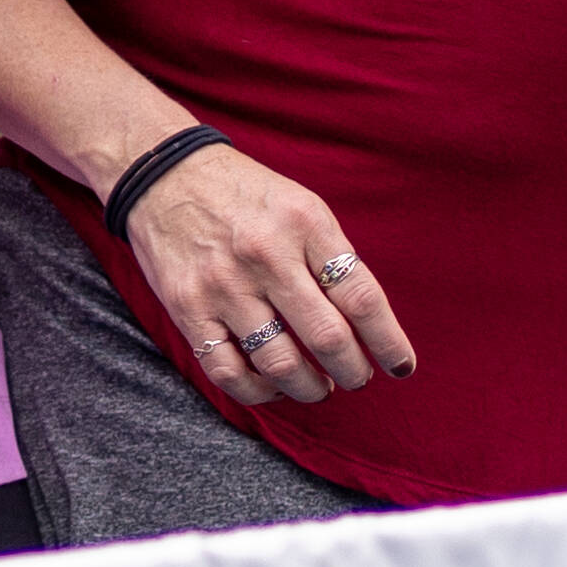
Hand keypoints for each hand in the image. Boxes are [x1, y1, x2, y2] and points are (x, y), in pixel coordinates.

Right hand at [103, 126, 415, 404]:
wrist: (165, 175)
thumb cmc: (246, 194)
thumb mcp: (301, 205)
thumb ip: (332, 257)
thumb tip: (367, 322)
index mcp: (305, 224)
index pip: (360, 296)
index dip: (387, 341)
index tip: (401, 365)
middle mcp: (266, 255)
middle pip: (327, 336)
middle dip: (353, 370)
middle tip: (358, 377)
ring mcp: (224, 285)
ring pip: (281, 363)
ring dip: (310, 387)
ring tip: (320, 387)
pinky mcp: (188, 308)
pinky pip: (229, 371)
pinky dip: (259, 391)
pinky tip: (273, 386)